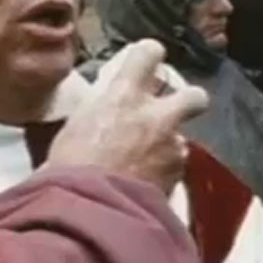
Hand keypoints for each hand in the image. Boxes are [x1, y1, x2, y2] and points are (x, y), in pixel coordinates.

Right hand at [47, 40, 208, 193]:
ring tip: (144, 162)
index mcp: (125, 94)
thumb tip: (106, 104)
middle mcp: (155, 115)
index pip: (149, 53)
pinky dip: (163, 172)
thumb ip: (101, 108)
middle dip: (187, 100)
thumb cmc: (69, 165)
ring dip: (167, 145)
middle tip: (171, 110)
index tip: (147, 60)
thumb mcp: (77, 124)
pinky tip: (144, 182)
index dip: (150, 55)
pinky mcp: (176, 177)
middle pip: (193, 95)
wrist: (89, 209)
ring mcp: (170, 147)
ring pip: (180, 138)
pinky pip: (174, 167)